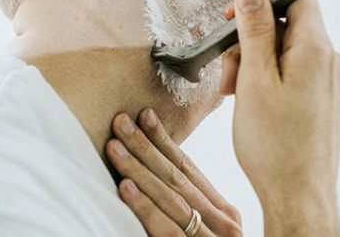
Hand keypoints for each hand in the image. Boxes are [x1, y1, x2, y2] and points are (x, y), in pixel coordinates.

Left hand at [106, 109, 242, 236]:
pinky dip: (144, 207)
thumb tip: (160, 175)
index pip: (189, 168)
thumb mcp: (213, 231)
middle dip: (145, 146)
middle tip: (120, 122)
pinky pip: (165, 230)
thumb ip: (195, 207)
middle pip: (176, 177)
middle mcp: (222, 221)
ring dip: (138, 169)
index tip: (145, 115)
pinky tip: (125, 187)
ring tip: (114, 146)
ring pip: (169, 197)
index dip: (164, 141)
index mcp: (225, 210)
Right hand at [220, 0, 339, 234]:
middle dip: (250, 39)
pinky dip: (269, 77)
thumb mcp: (255, 79)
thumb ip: (254, 30)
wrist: (299, 197)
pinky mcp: (324, 97)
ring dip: (255, 62)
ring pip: (286, 49)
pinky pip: (294, 71)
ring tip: (236, 92)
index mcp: (317, 49)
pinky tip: (252, 100)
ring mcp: (329, 80)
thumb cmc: (275, 145)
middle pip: (286, 24)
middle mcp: (330, 60)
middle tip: (229, 71)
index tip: (234, 17)